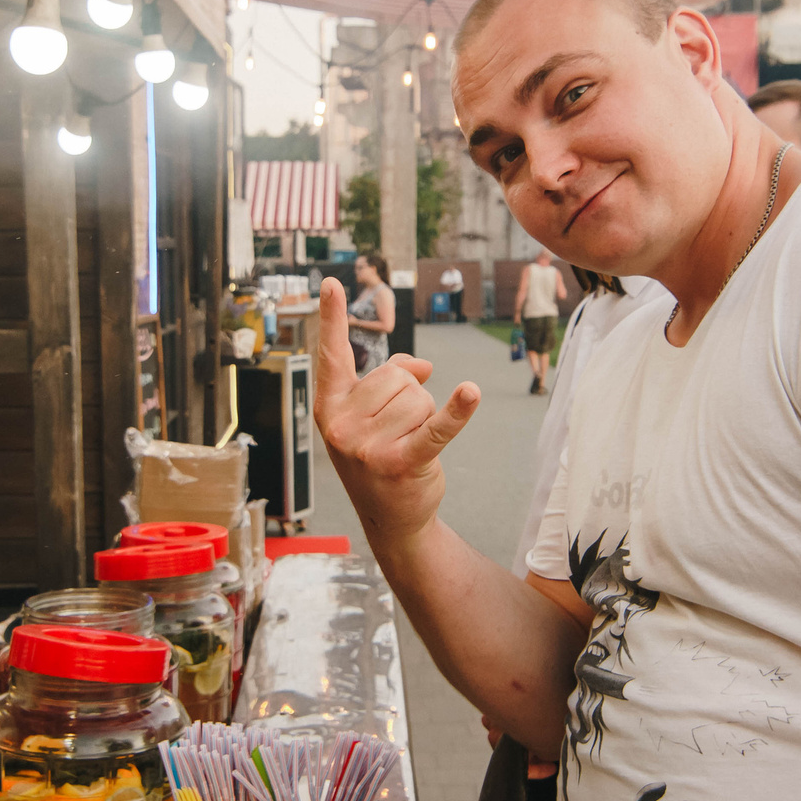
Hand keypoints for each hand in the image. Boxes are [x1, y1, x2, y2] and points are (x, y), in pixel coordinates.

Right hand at [313, 278, 479, 546]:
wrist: (392, 518)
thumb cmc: (381, 455)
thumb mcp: (372, 416)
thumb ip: (390, 378)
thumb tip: (423, 366)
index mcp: (330, 408)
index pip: (332, 355)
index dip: (332, 318)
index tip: (331, 282)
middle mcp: (341, 426)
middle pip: (396, 377)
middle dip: (409, 397)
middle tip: (399, 431)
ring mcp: (367, 448)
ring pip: (419, 399)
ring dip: (425, 418)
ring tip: (409, 445)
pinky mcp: (401, 464)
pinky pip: (436, 428)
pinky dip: (457, 412)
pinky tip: (470, 393)